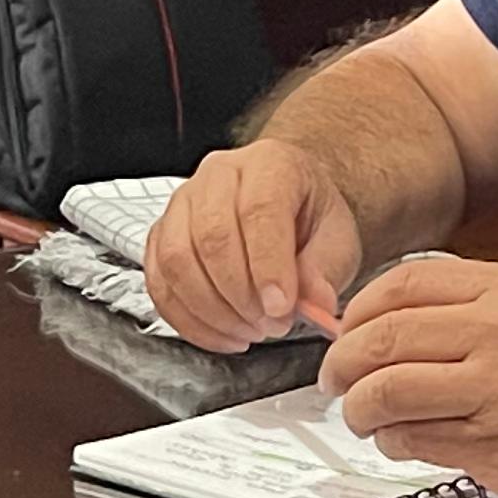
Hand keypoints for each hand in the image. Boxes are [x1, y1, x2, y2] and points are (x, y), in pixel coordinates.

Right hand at [143, 140, 361, 347]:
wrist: (287, 209)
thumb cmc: (310, 219)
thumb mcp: (338, 240)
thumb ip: (326, 270)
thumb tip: (314, 303)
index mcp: (270, 163)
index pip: (260, 209)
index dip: (268, 265)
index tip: (281, 308)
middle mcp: (219, 174)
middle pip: (211, 236)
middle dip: (240, 294)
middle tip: (272, 325)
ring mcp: (182, 202)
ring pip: (177, 260)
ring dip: (212, 310)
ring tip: (251, 331)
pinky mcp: (161, 235)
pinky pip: (159, 281)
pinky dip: (187, 319)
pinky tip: (222, 334)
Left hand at [320, 257, 497, 497]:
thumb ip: (471, 310)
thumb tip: (387, 326)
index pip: (400, 286)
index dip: (357, 313)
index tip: (346, 335)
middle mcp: (496, 332)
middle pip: (381, 339)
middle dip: (342, 365)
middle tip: (335, 382)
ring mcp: (493, 390)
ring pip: (386, 391)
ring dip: (359, 410)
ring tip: (364, 418)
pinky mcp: (493, 445)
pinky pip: (414, 439)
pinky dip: (394, 442)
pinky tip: (403, 442)